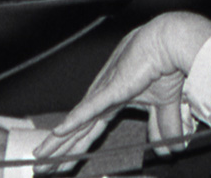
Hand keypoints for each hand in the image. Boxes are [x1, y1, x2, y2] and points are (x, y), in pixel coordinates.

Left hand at [33, 12, 210, 169]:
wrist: (170, 44)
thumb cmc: (166, 66)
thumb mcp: (164, 105)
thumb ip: (163, 127)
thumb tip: (169, 151)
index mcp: (115, 101)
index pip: (91, 130)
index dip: (78, 147)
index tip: (64, 163)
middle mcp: (104, 98)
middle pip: (77, 131)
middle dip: (60, 150)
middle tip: (41, 166)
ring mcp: (104, 93)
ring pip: (76, 124)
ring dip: (58, 143)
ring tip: (40, 157)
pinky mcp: (110, 89)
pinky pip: (88, 109)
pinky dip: (73, 122)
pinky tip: (58, 133)